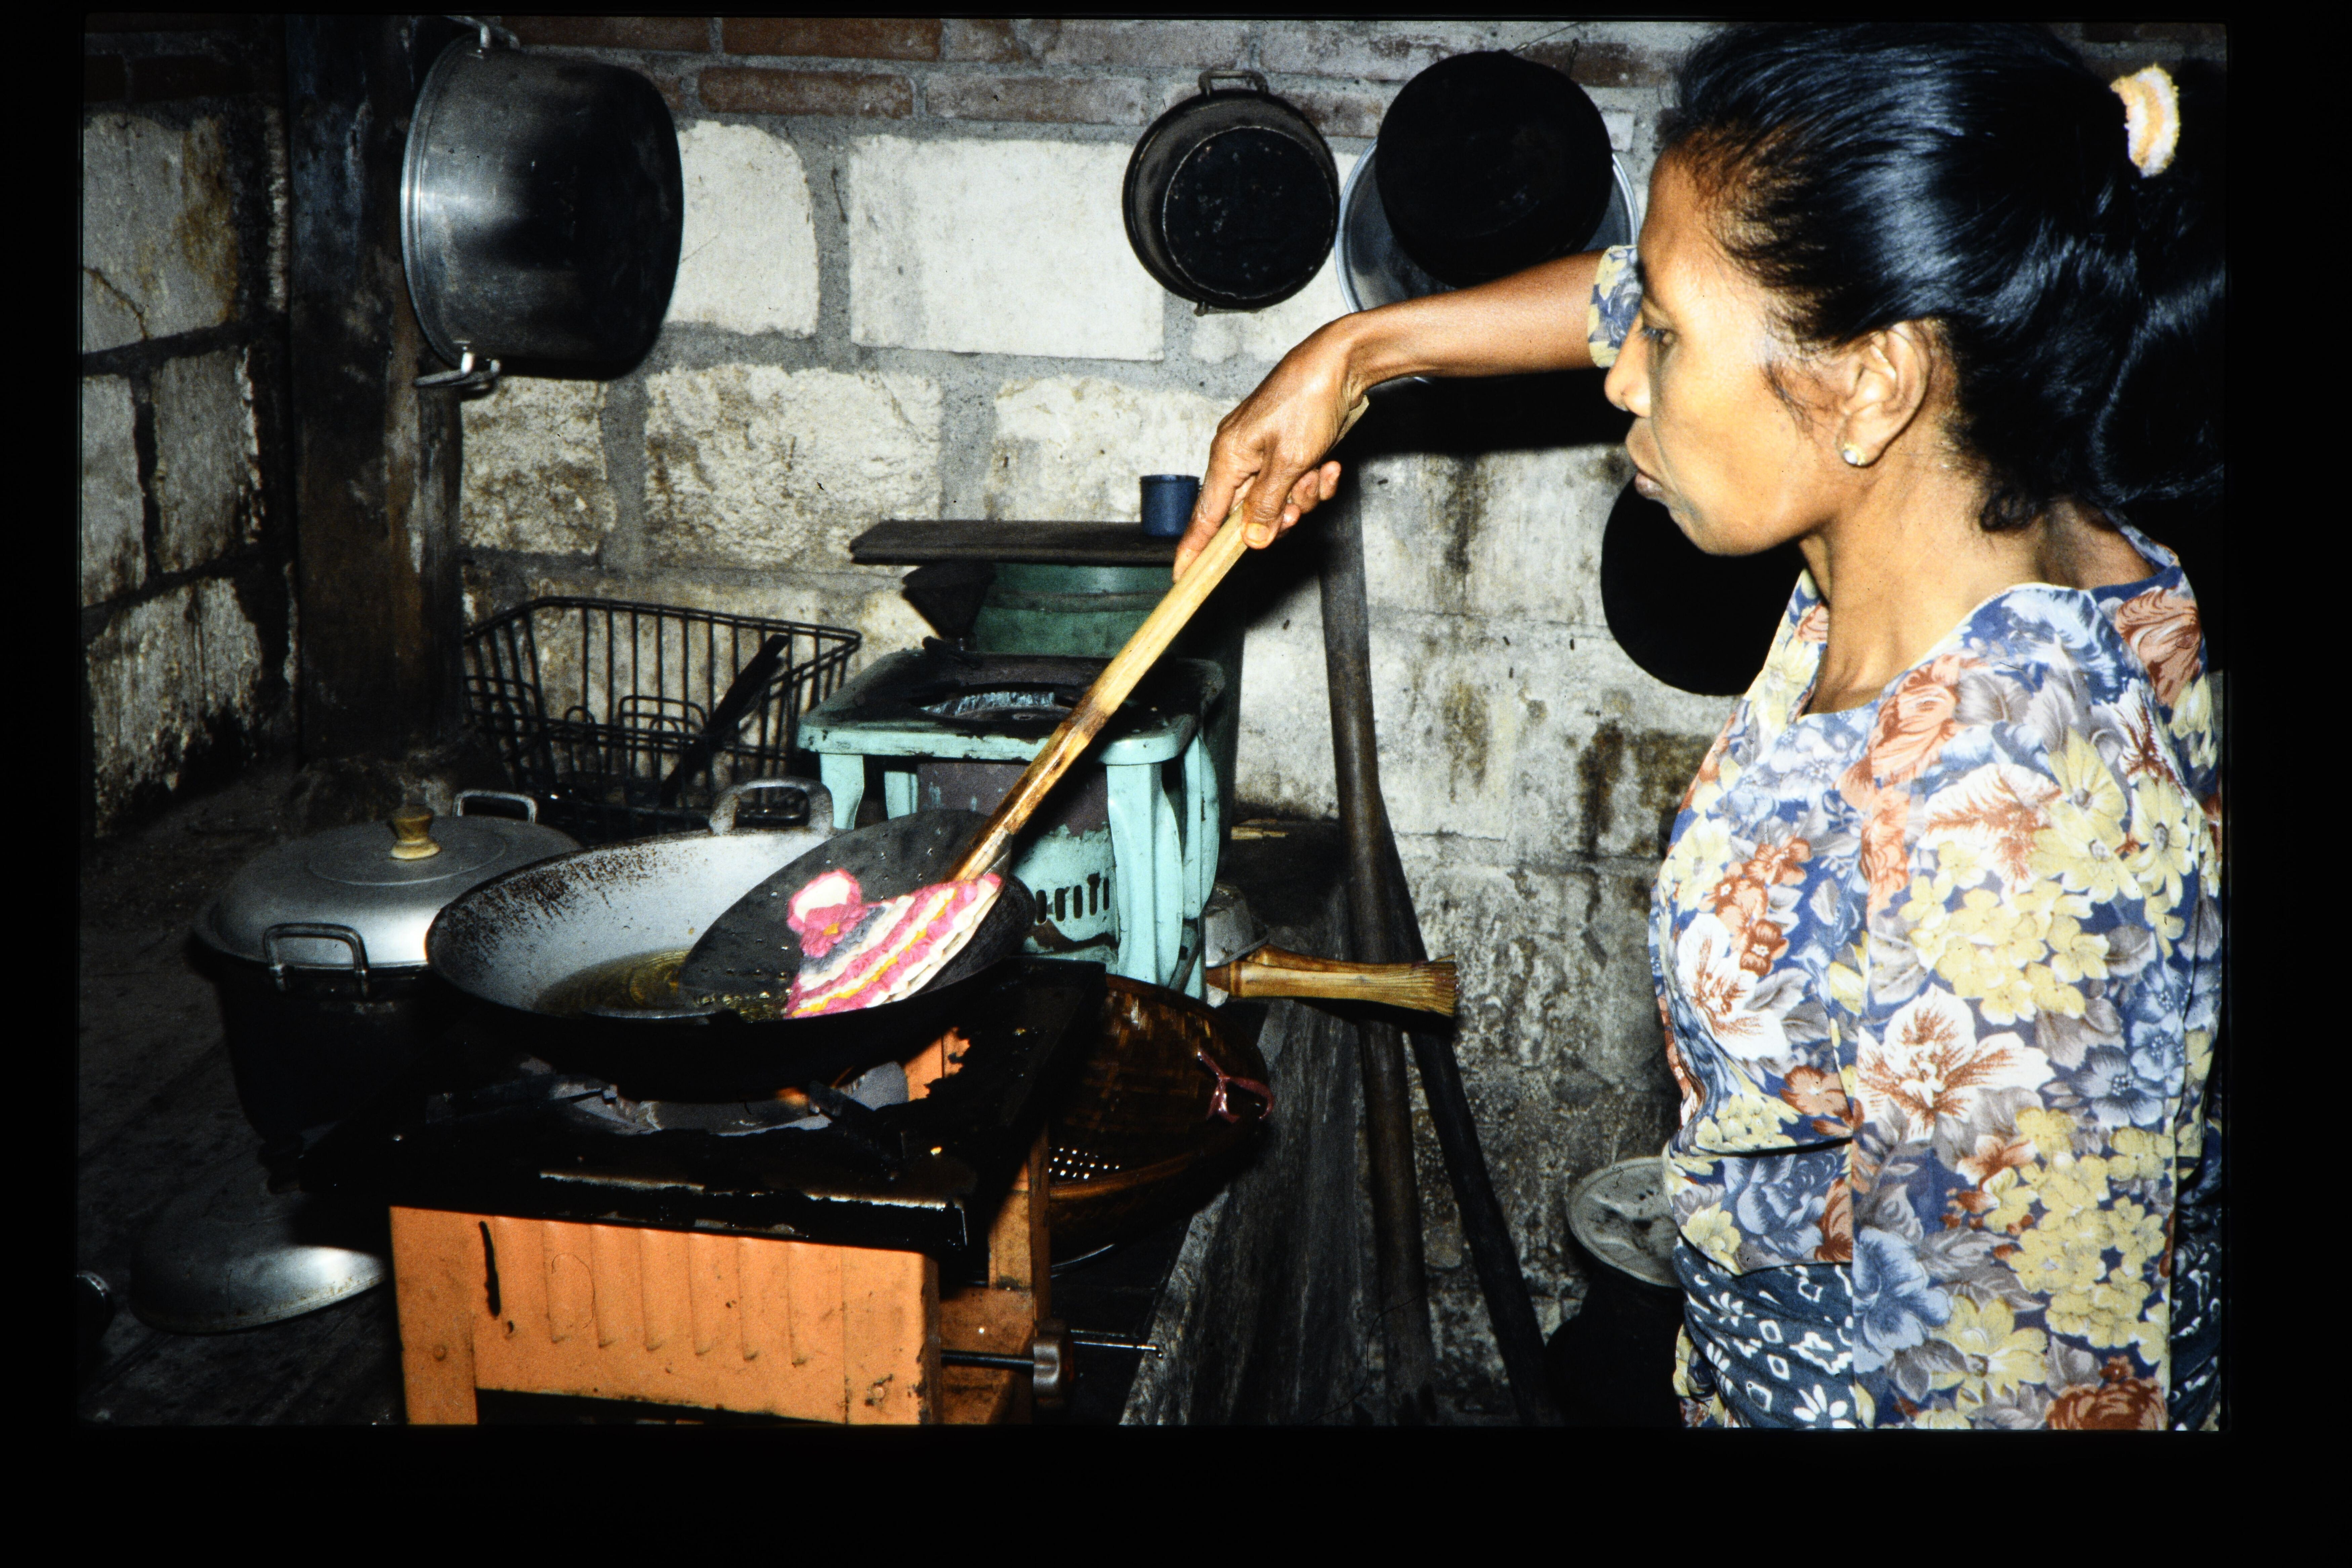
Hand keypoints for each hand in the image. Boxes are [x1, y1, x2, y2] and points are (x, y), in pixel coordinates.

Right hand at [1172, 326, 1358, 578]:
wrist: (1341, 364)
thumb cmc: (1308, 401)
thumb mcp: (1289, 461)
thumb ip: (1268, 504)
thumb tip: (1251, 540)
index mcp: (1228, 457)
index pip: (1204, 516)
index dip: (1194, 548)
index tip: (1182, 576)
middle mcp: (1241, 457)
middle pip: (1249, 515)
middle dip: (1279, 517)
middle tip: (1297, 508)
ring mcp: (1266, 455)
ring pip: (1279, 503)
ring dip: (1303, 497)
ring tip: (1317, 472)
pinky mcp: (1290, 452)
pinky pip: (1297, 485)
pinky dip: (1315, 481)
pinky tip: (1328, 465)